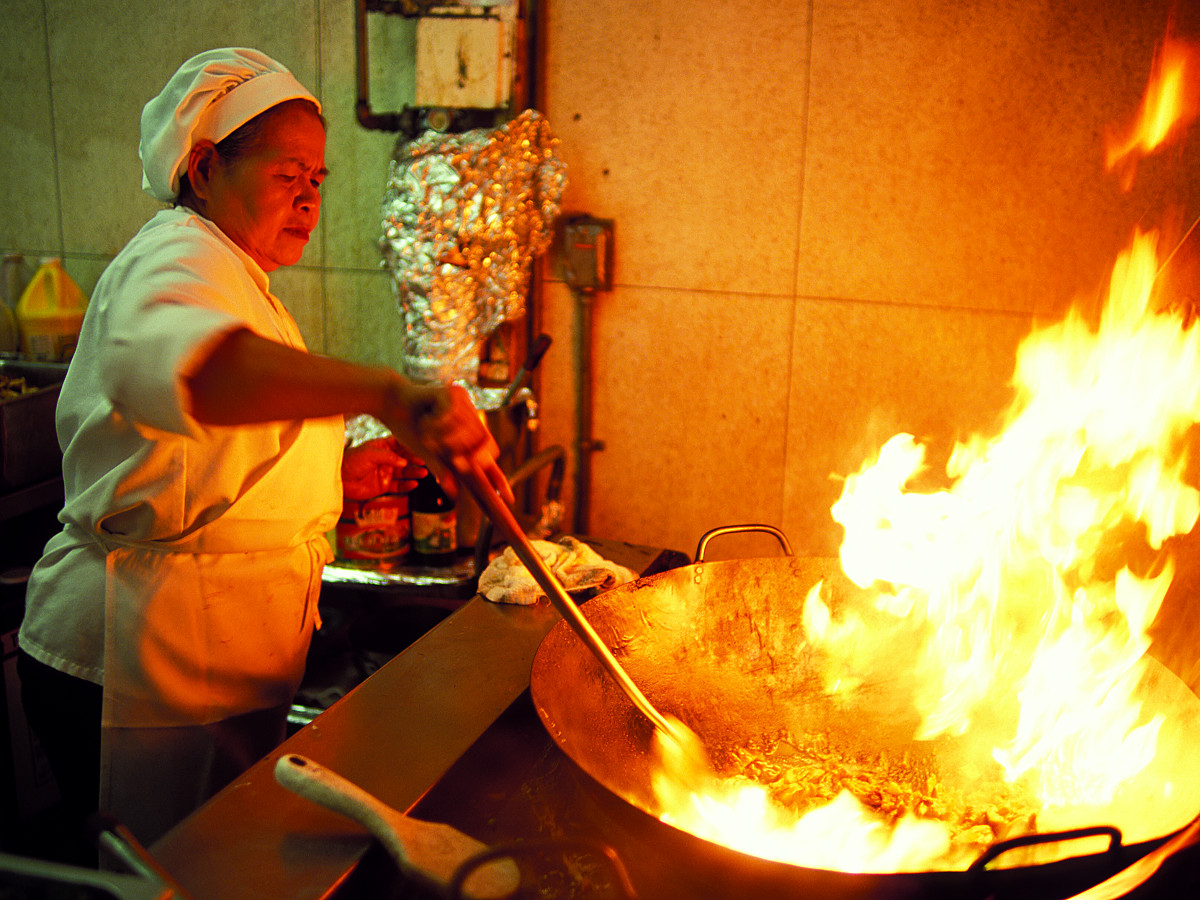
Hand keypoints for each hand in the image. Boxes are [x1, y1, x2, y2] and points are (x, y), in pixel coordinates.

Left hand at [341, 437, 426, 499]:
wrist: (338, 479)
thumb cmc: (350, 462)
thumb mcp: (369, 454)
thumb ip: (388, 457)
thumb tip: (404, 461)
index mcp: (382, 447)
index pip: (400, 445)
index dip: (410, 448)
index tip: (418, 452)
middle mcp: (386, 459)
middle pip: (405, 459)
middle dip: (415, 461)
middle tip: (424, 464)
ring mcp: (385, 473)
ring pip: (404, 473)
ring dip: (414, 473)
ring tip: (423, 474)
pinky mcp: (383, 486)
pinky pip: (398, 486)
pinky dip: (407, 486)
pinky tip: (414, 484)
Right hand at [381, 380, 514, 505]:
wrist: (388, 401)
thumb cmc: (408, 427)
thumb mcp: (426, 453)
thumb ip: (442, 468)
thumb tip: (453, 492)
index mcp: (467, 429)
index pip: (489, 451)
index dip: (498, 474)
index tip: (508, 497)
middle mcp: (470, 414)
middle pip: (482, 441)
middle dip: (463, 451)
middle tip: (452, 458)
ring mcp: (463, 401)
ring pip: (465, 429)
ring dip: (442, 437)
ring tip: (426, 434)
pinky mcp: (452, 391)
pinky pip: (449, 415)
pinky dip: (434, 424)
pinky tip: (425, 420)